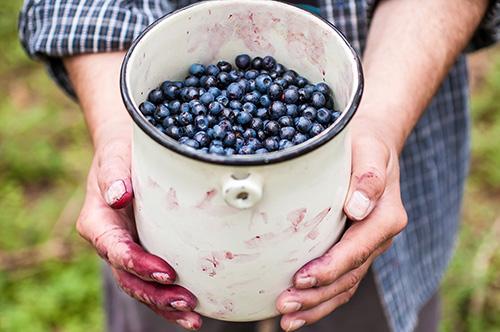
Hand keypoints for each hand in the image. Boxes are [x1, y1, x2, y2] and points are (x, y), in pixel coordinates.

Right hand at [76, 126, 201, 329]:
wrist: (126, 151)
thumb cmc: (120, 151)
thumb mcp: (114, 155)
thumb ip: (114, 174)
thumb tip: (118, 196)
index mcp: (98, 222)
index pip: (115, 250)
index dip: (138, 264)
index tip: (166, 271)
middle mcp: (110, 242)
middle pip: (128, 278)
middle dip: (156, 294)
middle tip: (186, 302)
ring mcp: (128, 249)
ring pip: (141, 287)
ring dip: (165, 304)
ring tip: (194, 317)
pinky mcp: (145, 251)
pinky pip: (154, 280)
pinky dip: (170, 297)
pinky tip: (195, 309)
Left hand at [275, 118, 407, 330]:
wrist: (372, 143)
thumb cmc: (364, 144)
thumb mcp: (369, 150)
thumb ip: (368, 177)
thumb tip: (357, 208)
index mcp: (385, 217)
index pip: (356, 250)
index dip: (329, 268)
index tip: (301, 278)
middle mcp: (378, 238)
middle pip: (348, 276)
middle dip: (316, 295)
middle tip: (284, 305)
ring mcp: (366, 247)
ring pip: (343, 286)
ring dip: (316, 305)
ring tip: (286, 318)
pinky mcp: (353, 249)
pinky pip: (340, 281)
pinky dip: (320, 299)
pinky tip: (298, 311)